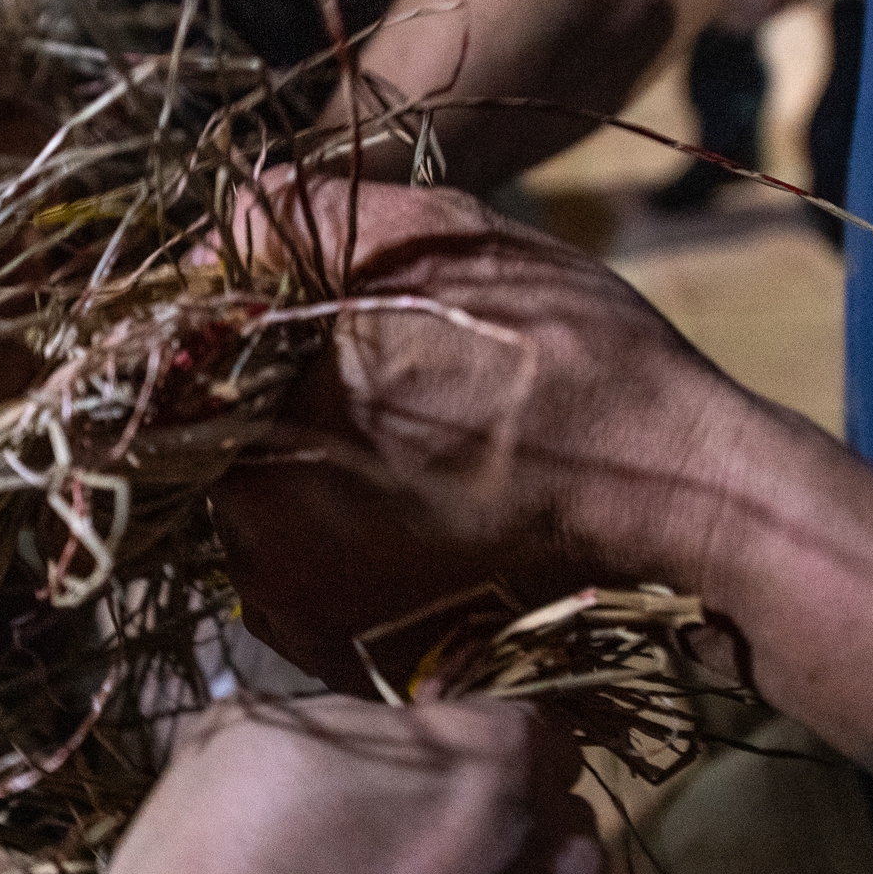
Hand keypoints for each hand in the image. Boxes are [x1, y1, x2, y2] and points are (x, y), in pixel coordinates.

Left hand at [213, 181, 765, 684]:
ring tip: (419, 456)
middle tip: (392, 394)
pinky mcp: (336, 654)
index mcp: (256, 413)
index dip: (251, 335)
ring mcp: (290, 603)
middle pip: (225, 445)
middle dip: (285, 410)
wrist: (676, 500)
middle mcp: (250, 524)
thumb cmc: (564, 358)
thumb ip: (307, 218)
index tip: (322, 328)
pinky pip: (304, 581)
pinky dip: (344, 546)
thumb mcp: (442, 242)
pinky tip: (423, 515)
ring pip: (264, 514)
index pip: (196, 364)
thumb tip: (224, 230)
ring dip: (314, 480)